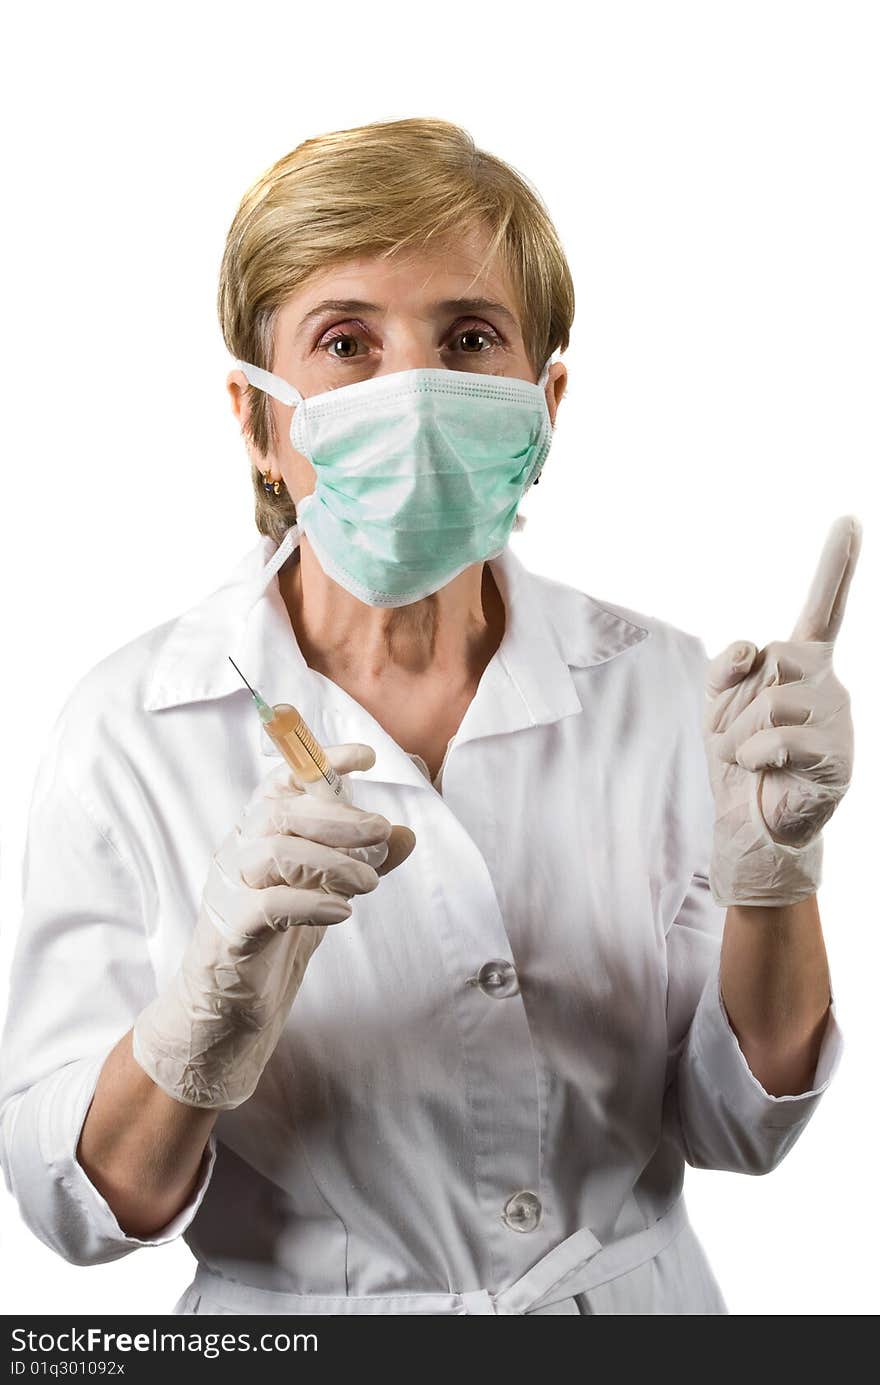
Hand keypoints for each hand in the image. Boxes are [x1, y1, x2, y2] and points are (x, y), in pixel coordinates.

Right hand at [132, 744, 415, 1108]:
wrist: (229, 1012)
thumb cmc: (276, 940)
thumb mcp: (326, 892)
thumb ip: (363, 861)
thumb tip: (407, 833)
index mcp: (257, 834)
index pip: (282, 782)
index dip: (319, 761)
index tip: (364, 756)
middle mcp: (237, 854)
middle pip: (279, 811)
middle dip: (338, 816)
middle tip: (381, 832)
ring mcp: (228, 893)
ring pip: (273, 851)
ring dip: (332, 861)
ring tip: (369, 883)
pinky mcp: (229, 935)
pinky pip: (265, 905)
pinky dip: (310, 903)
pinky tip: (342, 913)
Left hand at [702, 515, 861, 906]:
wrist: (752, 822)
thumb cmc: (739, 761)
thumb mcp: (718, 705)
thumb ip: (726, 667)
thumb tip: (750, 646)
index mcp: (803, 666)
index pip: (822, 609)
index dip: (836, 566)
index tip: (849, 521)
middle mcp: (829, 685)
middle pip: (775, 659)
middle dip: (739, 699)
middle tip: (742, 735)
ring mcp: (838, 721)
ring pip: (772, 701)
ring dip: (740, 734)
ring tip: (751, 759)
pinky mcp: (838, 758)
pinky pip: (777, 739)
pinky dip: (754, 756)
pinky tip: (765, 771)